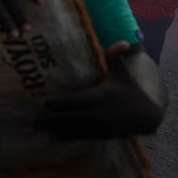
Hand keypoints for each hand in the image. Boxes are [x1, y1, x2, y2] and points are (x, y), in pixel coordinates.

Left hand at [35, 42, 164, 138]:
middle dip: (49, 118)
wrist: (147, 116)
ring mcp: (99, 126)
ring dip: (53, 128)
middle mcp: (98, 113)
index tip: (41, 102)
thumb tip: (123, 40)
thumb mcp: (122, 73)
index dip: (58, 102)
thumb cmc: (130, 90)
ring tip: (35, 127)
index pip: (75, 99)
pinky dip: (65, 137)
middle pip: (69, 117)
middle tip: (30, 118)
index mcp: (101, 96)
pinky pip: (80, 137)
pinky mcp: (100, 134)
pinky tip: (51, 136)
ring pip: (72, 128)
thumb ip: (115, 57)